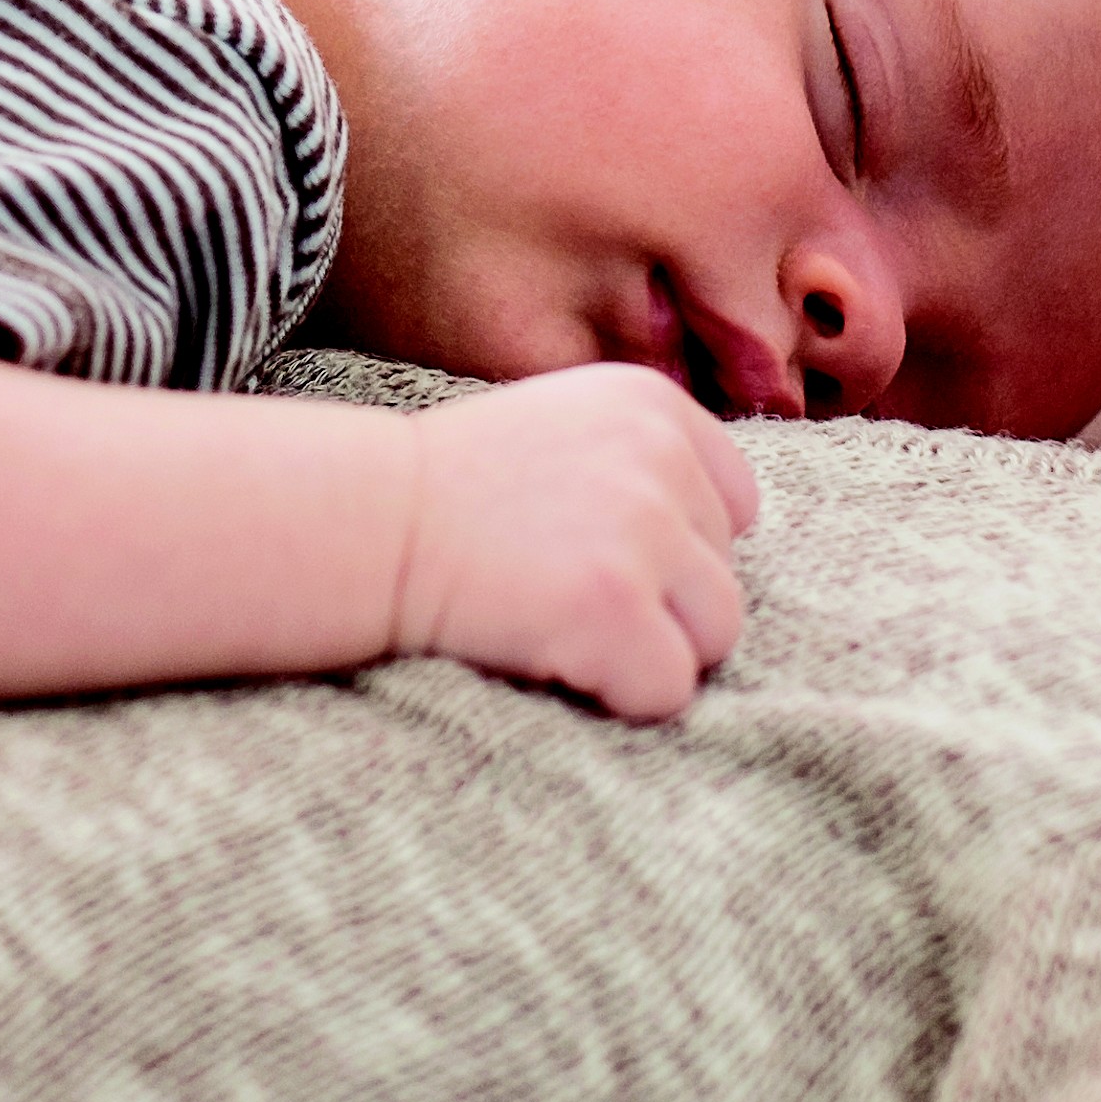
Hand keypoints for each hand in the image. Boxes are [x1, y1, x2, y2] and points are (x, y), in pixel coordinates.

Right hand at [387, 363, 762, 721]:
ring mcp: (641, 528)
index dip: (674, 551)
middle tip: (559, 592)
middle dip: (657, 606)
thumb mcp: (562, 432)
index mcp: (652, 405)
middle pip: (724, 575)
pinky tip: (551, 654)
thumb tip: (718, 545)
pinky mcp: (614, 602)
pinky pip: (668, 688)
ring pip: (715, 635)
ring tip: (563, 626)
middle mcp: (660, 456)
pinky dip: (617, 696)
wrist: (367, 524)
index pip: (733, 506)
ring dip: (647, 652)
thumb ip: (641, 465)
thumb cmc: (453, 495)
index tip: (594, 555)